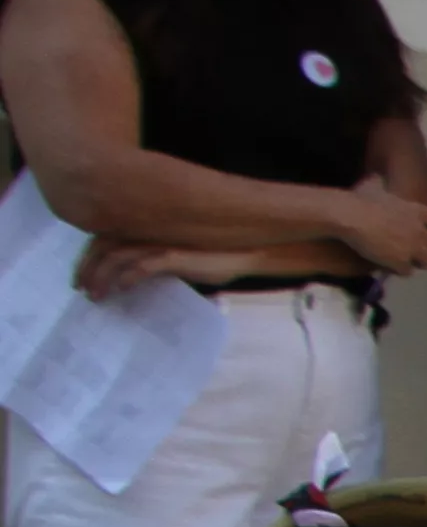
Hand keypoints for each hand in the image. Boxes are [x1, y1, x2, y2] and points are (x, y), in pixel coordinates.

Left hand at [73, 236, 221, 299]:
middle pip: (103, 245)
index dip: (87, 257)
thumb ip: (155, 263)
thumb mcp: (177, 259)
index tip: (81, 278)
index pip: (104, 239)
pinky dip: (128, 276)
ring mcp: (160, 243)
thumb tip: (134, 281)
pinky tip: (122, 289)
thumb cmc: (215, 257)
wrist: (246, 254)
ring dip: (101, 276)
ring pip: (117, 255)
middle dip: (87, 268)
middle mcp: (148, 232)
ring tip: (95, 296)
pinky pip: (143, 265)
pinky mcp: (175, 255)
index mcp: (146, 230)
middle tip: (80, 289)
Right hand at [329, 188, 426, 273]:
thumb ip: (380, 184)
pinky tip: (392, 268)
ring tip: (410, 263)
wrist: (350, 216)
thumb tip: (374, 177)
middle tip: (423, 254)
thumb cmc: (360, 199)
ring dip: (420, 264)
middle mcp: (420, 231)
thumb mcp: (374, 187)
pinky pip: (408, 272)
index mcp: (418, 211)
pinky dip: (401, 271)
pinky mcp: (400, 262)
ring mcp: (412, 248)